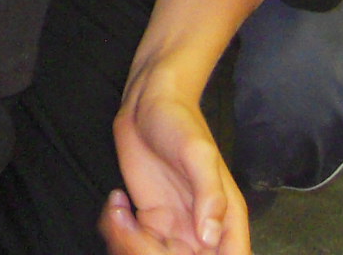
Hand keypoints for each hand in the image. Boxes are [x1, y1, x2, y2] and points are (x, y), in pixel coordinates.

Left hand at [109, 68, 249, 254]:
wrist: (148, 102)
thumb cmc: (180, 120)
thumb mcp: (197, 153)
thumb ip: (210, 194)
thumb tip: (211, 236)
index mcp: (226, 221)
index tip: (174, 248)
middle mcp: (203, 231)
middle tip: (132, 230)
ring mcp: (174, 229)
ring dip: (130, 247)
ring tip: (118, 213)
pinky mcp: (149, 221)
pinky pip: (136, 245)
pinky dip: (120, 234)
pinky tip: (116, 204)